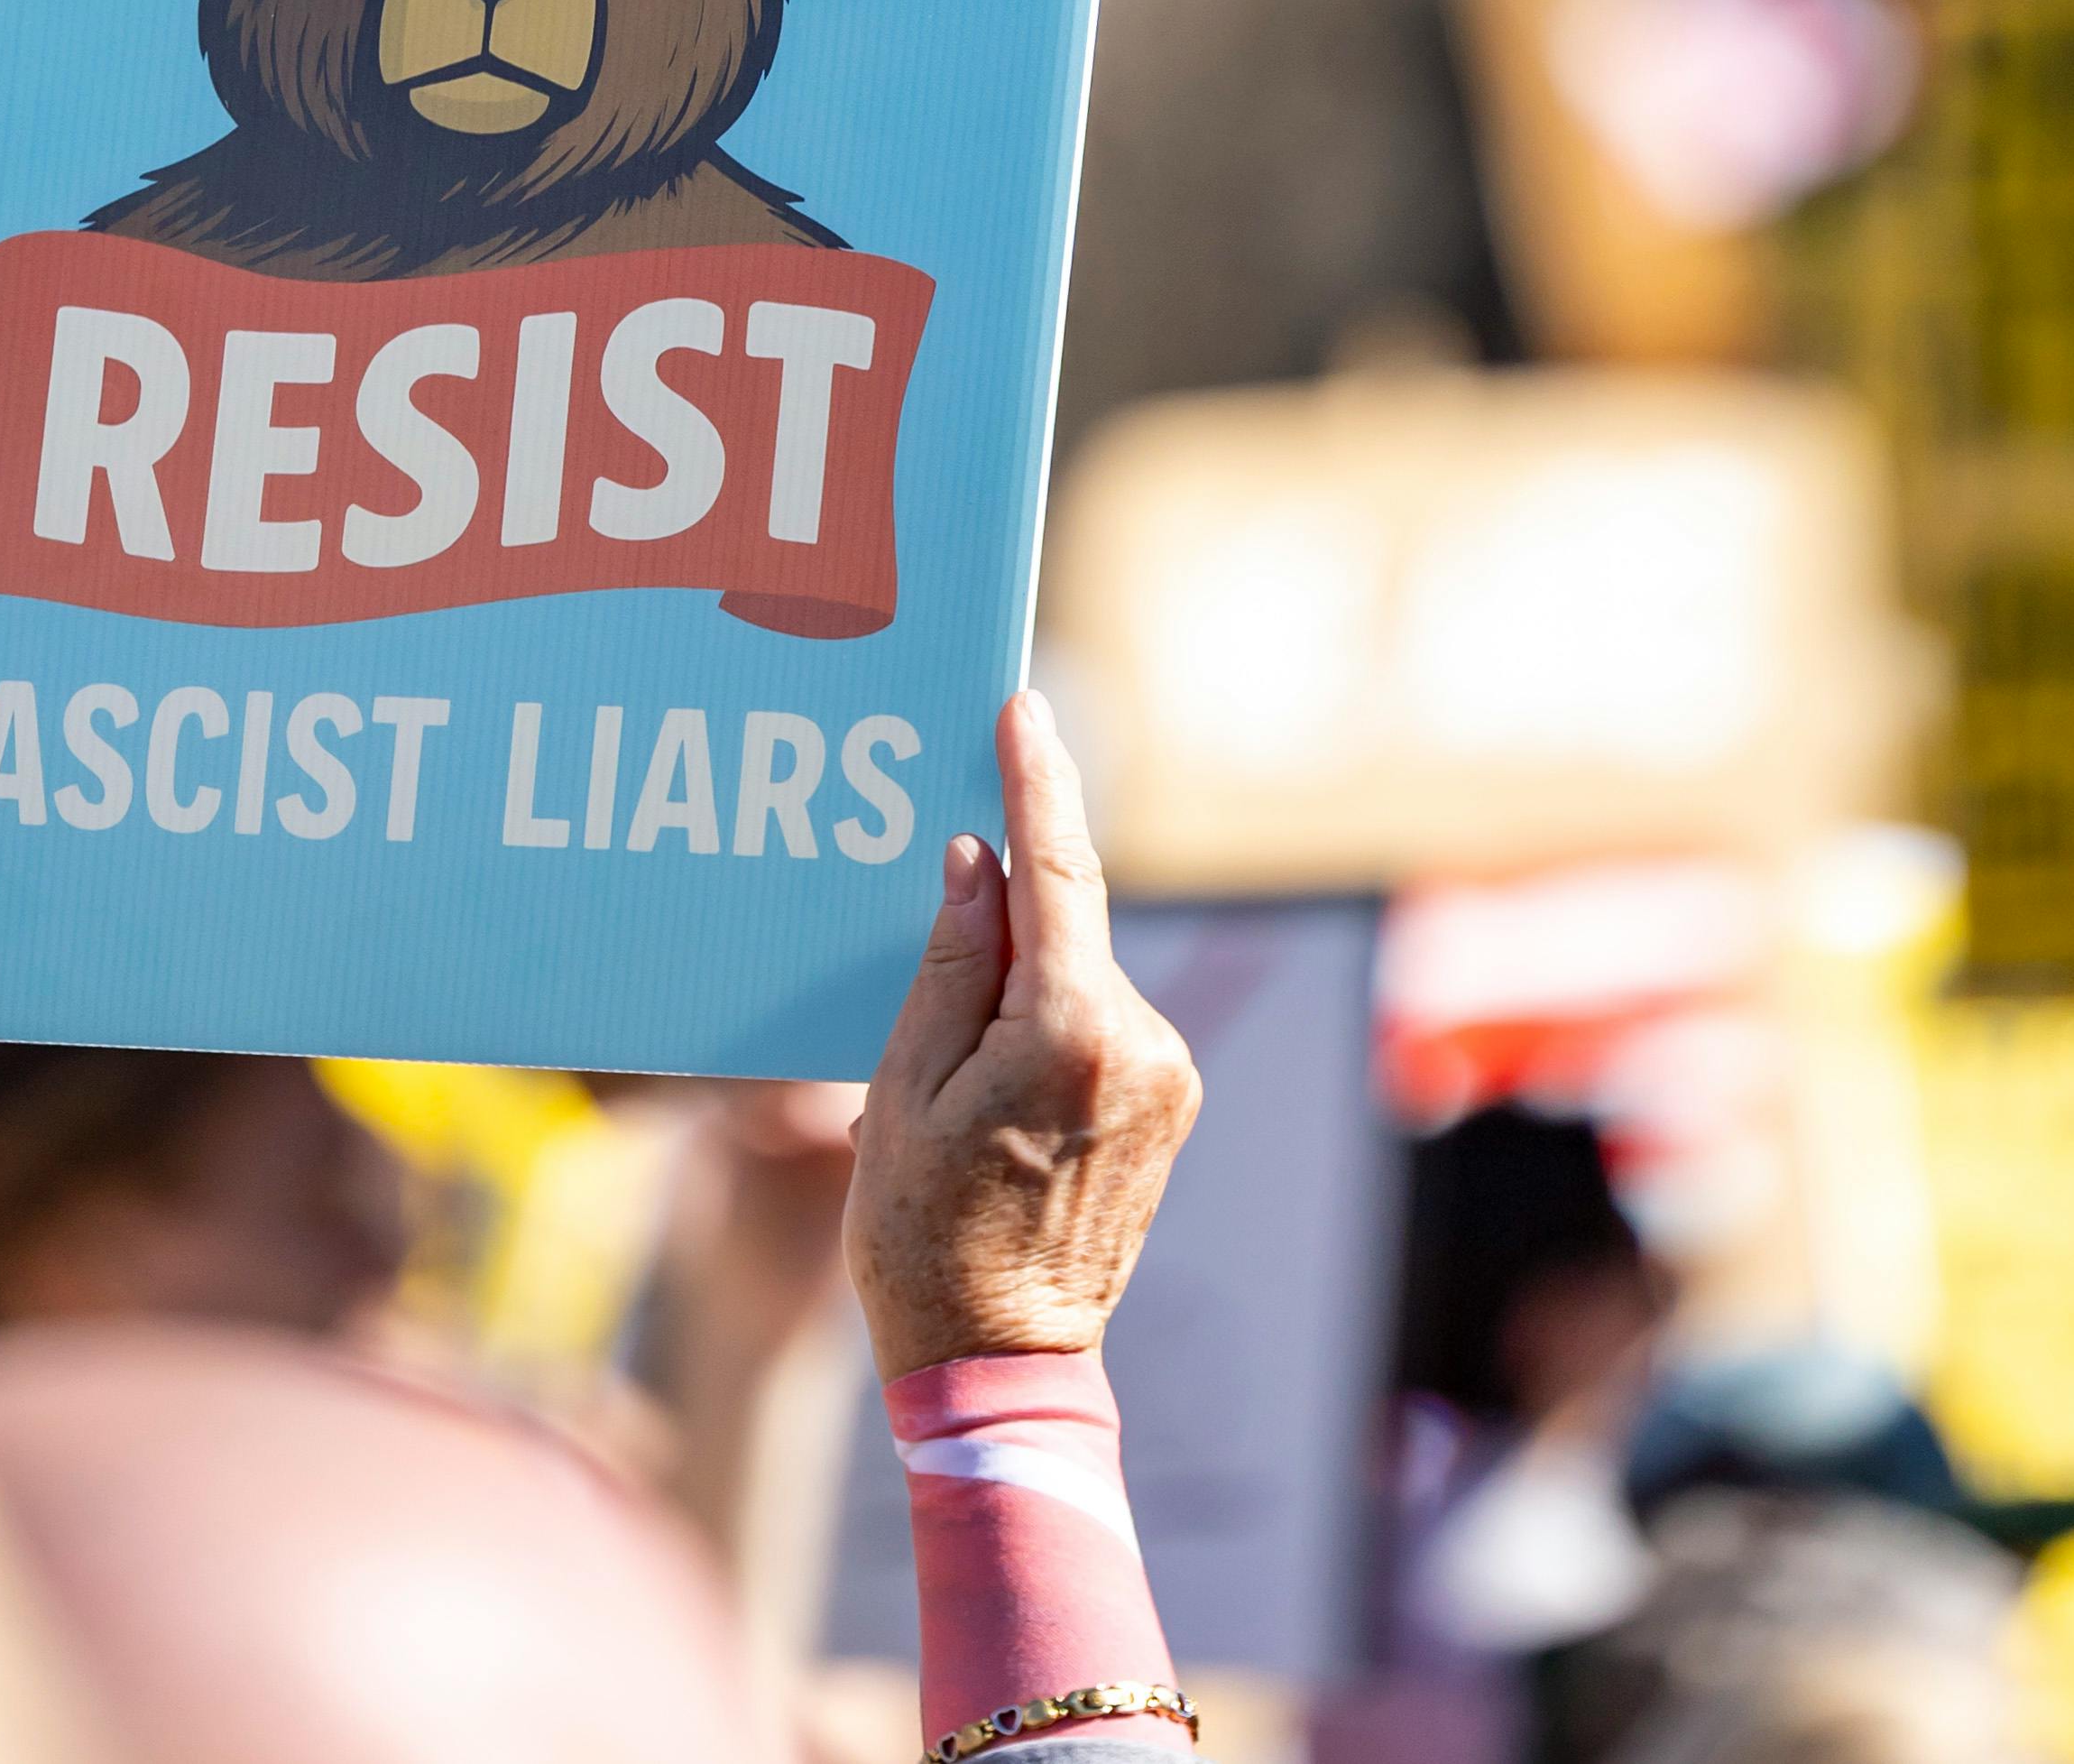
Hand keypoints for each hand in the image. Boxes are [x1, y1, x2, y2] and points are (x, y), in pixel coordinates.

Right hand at [844, 689, 1198, 1376]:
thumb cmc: (925, 1237)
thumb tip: (975, 861)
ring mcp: (1168, 1077)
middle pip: (1062, 924)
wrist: (1000, 1366)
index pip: (1058, 871)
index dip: (1035, 782)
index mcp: (1073, 1033)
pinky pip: (1095, 1019)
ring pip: (1076, 972)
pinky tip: (988, 1089)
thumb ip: (948, 962)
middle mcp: (1143, 1043)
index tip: (1022, 708)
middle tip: (928, 981)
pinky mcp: (1170, 1101)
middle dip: (996, 916)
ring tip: (945, 1074)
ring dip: (1015, 983)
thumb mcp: (903, 1089)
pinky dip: (1042, 1020)